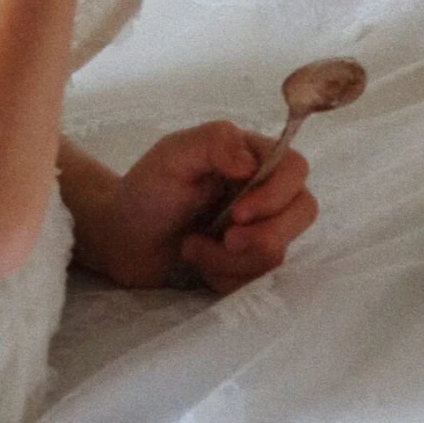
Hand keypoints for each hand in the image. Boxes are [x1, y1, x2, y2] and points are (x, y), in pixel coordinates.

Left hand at [79, 122, 317, 294]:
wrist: (121, 241)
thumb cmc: (146, 190)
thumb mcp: (172, 154)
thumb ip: (214, 142)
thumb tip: (252, 163)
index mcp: (253, 159)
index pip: (296, 169)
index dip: (277, 195)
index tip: (237, 214)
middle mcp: (265, 193)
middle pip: (303, 212)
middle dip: (264, 236)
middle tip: (226, 240)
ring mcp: (259, 231)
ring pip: (278, 253)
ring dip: (231, 259)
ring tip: (193, 248)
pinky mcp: (246, 265)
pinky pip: (256, 281)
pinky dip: (224, 276)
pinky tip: (198, 264)